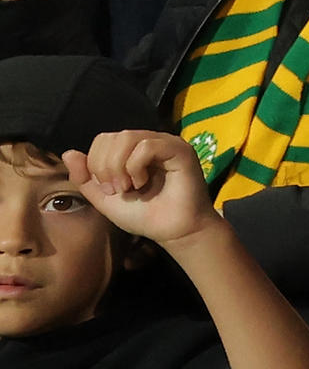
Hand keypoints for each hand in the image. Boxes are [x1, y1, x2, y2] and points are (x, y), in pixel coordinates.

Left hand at [70, 130, 214, 246]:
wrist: (172, 231)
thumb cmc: (143, 215)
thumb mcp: (104, 198)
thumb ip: (85, 178)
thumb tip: (69, 152)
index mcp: (132, 150)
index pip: (103, 139)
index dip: (95, 163)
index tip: (107, 190)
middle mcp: (149, 141)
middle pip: (112, 137)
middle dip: (104, 167)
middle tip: (116, 190)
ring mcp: (165, 143)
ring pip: (127, 137)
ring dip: (118, 167)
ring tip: (128, 187)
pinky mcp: (180, 150)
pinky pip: (146, 146)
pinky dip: (136, 166)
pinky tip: (143, 182)